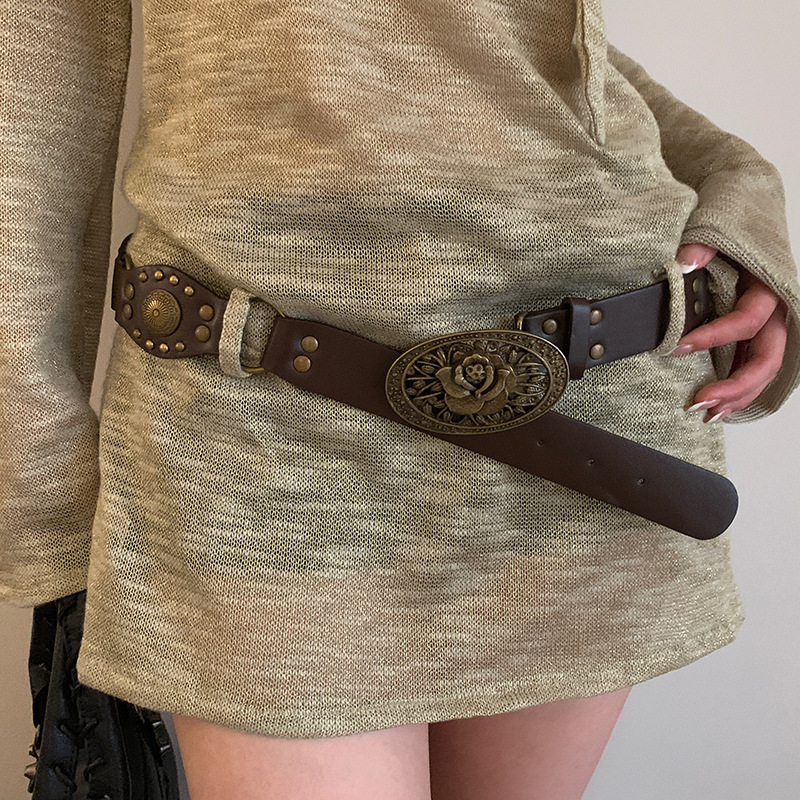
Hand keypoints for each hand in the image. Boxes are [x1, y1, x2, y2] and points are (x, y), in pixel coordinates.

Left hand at [671, 242, 787, 421]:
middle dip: (735, 384)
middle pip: (766, 358)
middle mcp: (774, 314)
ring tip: (706, 413)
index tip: (680, 347)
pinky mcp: (756, 340)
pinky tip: (717, 408)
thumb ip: (703, 246)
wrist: (747, 230)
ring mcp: (768, 330)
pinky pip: (751, 369)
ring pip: (761, 371)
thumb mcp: (719, 236)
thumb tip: (685, 261)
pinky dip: (737, 392)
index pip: (746, 320)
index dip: (714, 336)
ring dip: (736, 396)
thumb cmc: (734, 239)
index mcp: (768, 289)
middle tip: (701, 400)